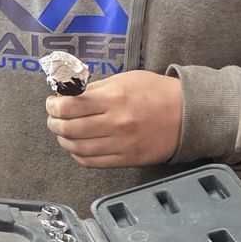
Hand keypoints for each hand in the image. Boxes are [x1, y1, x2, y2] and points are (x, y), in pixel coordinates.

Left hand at [46, 70, 182, 168]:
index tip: (52, 103)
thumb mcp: (126, 79)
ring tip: (64, 132)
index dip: (53, 105)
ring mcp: (121, 144)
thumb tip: (68, 93)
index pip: (69, 106)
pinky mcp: (127, 159)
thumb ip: (97, 88)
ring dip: (64, 139)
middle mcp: (116, 122)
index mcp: (114, 98)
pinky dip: (78, 154)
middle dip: (54, 122)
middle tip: (54, 118)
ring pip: (77, 147)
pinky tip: (78, 146)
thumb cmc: (156, 92)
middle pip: (68, 128)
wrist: (188, 114)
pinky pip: (92, 162)